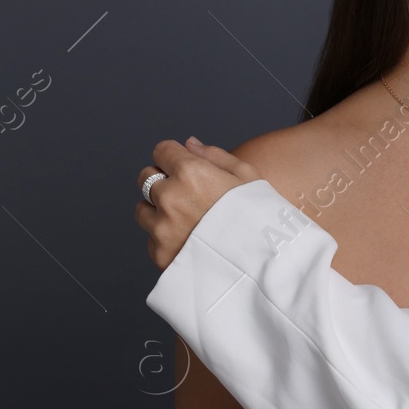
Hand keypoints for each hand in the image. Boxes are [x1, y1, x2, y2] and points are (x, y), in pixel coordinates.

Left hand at [136, 137, 259, 268]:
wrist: (265, 264)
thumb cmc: (262, 218)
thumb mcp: (249, 177)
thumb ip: (214, 156)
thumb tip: (190, 144)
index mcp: (191, 174)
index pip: (162, 151)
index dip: (174, 156)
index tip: (183, 166)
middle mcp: (170, 198)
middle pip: (146, 177)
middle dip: (163, 181)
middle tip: (188, 196)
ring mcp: (162, 228)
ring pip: (143, 210)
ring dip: (158, 211)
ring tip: (188, 222)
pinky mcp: (160, 254)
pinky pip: (152, 240)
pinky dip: (165, 239)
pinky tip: (192, 242)